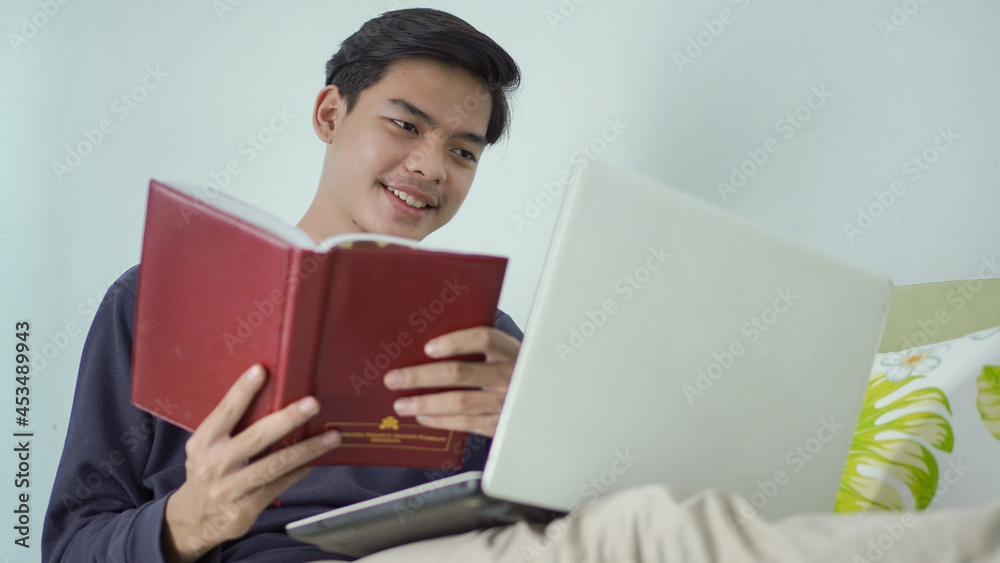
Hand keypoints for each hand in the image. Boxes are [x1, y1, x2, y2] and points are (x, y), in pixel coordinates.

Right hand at [162, 364, 340, 561]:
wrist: (195, 519)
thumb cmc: (210, 471)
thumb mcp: (209, 447)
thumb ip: (233, 428)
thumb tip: (274, 398)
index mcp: (203, 443)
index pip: (225, 412)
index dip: (242, 391)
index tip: (261, 371)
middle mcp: (212, 465)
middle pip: (255, 438)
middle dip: (287, 419)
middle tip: (312, 404)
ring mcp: (227, 490)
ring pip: (274, 465)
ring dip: (306, 449)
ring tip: (331, 436)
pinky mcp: (243, 509)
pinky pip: (278, 485)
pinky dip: (299, 471)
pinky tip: (316, 460)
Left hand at [383, 326, 518, 436]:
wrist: (549, 403)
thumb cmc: (516, 373)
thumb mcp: (507, 355)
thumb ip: (480, 349)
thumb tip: (429, 346)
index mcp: (511, 350)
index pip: (484, 338)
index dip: (455, 342)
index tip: (428, 348)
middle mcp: (510, 374)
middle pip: (461, 372)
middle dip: (421, 376)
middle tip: (394, 378)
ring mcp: (506, 401)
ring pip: (460, 401)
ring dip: (425, 402)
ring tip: (401, 404)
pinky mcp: (501, 424)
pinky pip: (466, 423)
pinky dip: (441, 421)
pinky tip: (423, 416)